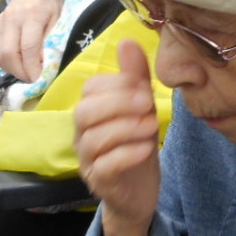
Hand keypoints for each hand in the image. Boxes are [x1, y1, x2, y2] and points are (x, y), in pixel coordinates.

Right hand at [0, 0, 62, 81]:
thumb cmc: (48, 3)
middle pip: (9, 53)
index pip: (28, 47)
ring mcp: (0, 23)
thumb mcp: (58, 18)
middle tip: (32, 80)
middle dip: (20, 72)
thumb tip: (44, 64)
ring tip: (26, 74)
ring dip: (12, 70)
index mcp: (31, 15)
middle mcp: (11, 19)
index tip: (39, 78)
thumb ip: (52, 39)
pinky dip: (6, 63)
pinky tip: (18, 65)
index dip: (32, 66)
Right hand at [75, 38, 161, 228]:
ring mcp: (88, 160)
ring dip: (126, 128)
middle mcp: (83, 135)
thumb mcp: (141, 110)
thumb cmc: (136, 145)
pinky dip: (126, 154)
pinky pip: (104, 166)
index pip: (91, 89)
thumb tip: (127, 41)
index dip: (118, 84)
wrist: (139, 194)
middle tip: (148, 104)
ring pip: (93, 139)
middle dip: (118, 103)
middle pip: (84, 112)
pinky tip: (147, 149)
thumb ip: (134, 77)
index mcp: (91, 112)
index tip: (144, 87)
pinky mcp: (100, 183)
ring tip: (152, 126)